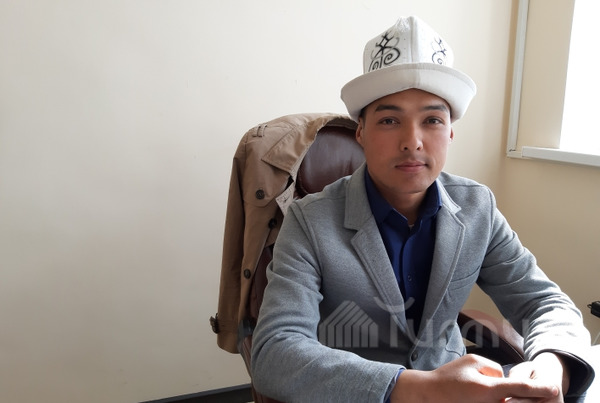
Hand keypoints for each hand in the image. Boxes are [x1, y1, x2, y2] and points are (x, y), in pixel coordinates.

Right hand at [390, 354, 559, 402]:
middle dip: (531, 397)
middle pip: (519, 401)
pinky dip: (502, 400)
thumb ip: (493, 368)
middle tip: (543, 392)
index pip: (522, 387)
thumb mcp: (472, 361)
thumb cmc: (449, 376)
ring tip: (510, 391)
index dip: (540, 388)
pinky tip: (498, 395)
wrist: (429, 395)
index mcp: (490, 389)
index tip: (554, 388)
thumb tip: (503, 378)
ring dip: (515, 399)